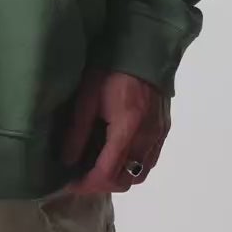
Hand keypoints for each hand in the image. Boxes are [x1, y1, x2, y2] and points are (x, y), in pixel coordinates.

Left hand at [56, 64, 169, 194]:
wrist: (144, 47)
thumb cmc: (111, 68)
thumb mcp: (87, 98)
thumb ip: (77, 132)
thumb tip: (66, 162)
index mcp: (127, 128)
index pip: (107, 174)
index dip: (86, 184)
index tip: (68, 182)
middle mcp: (148, 137)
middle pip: (125, 181)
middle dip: (100, 184)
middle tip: (80, 174)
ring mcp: (159, 135)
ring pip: (140, 174)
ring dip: (117, 177)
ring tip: (97, 165)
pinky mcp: (164, 129)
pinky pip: (150, 161)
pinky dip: (132, 166)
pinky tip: (116, 153)